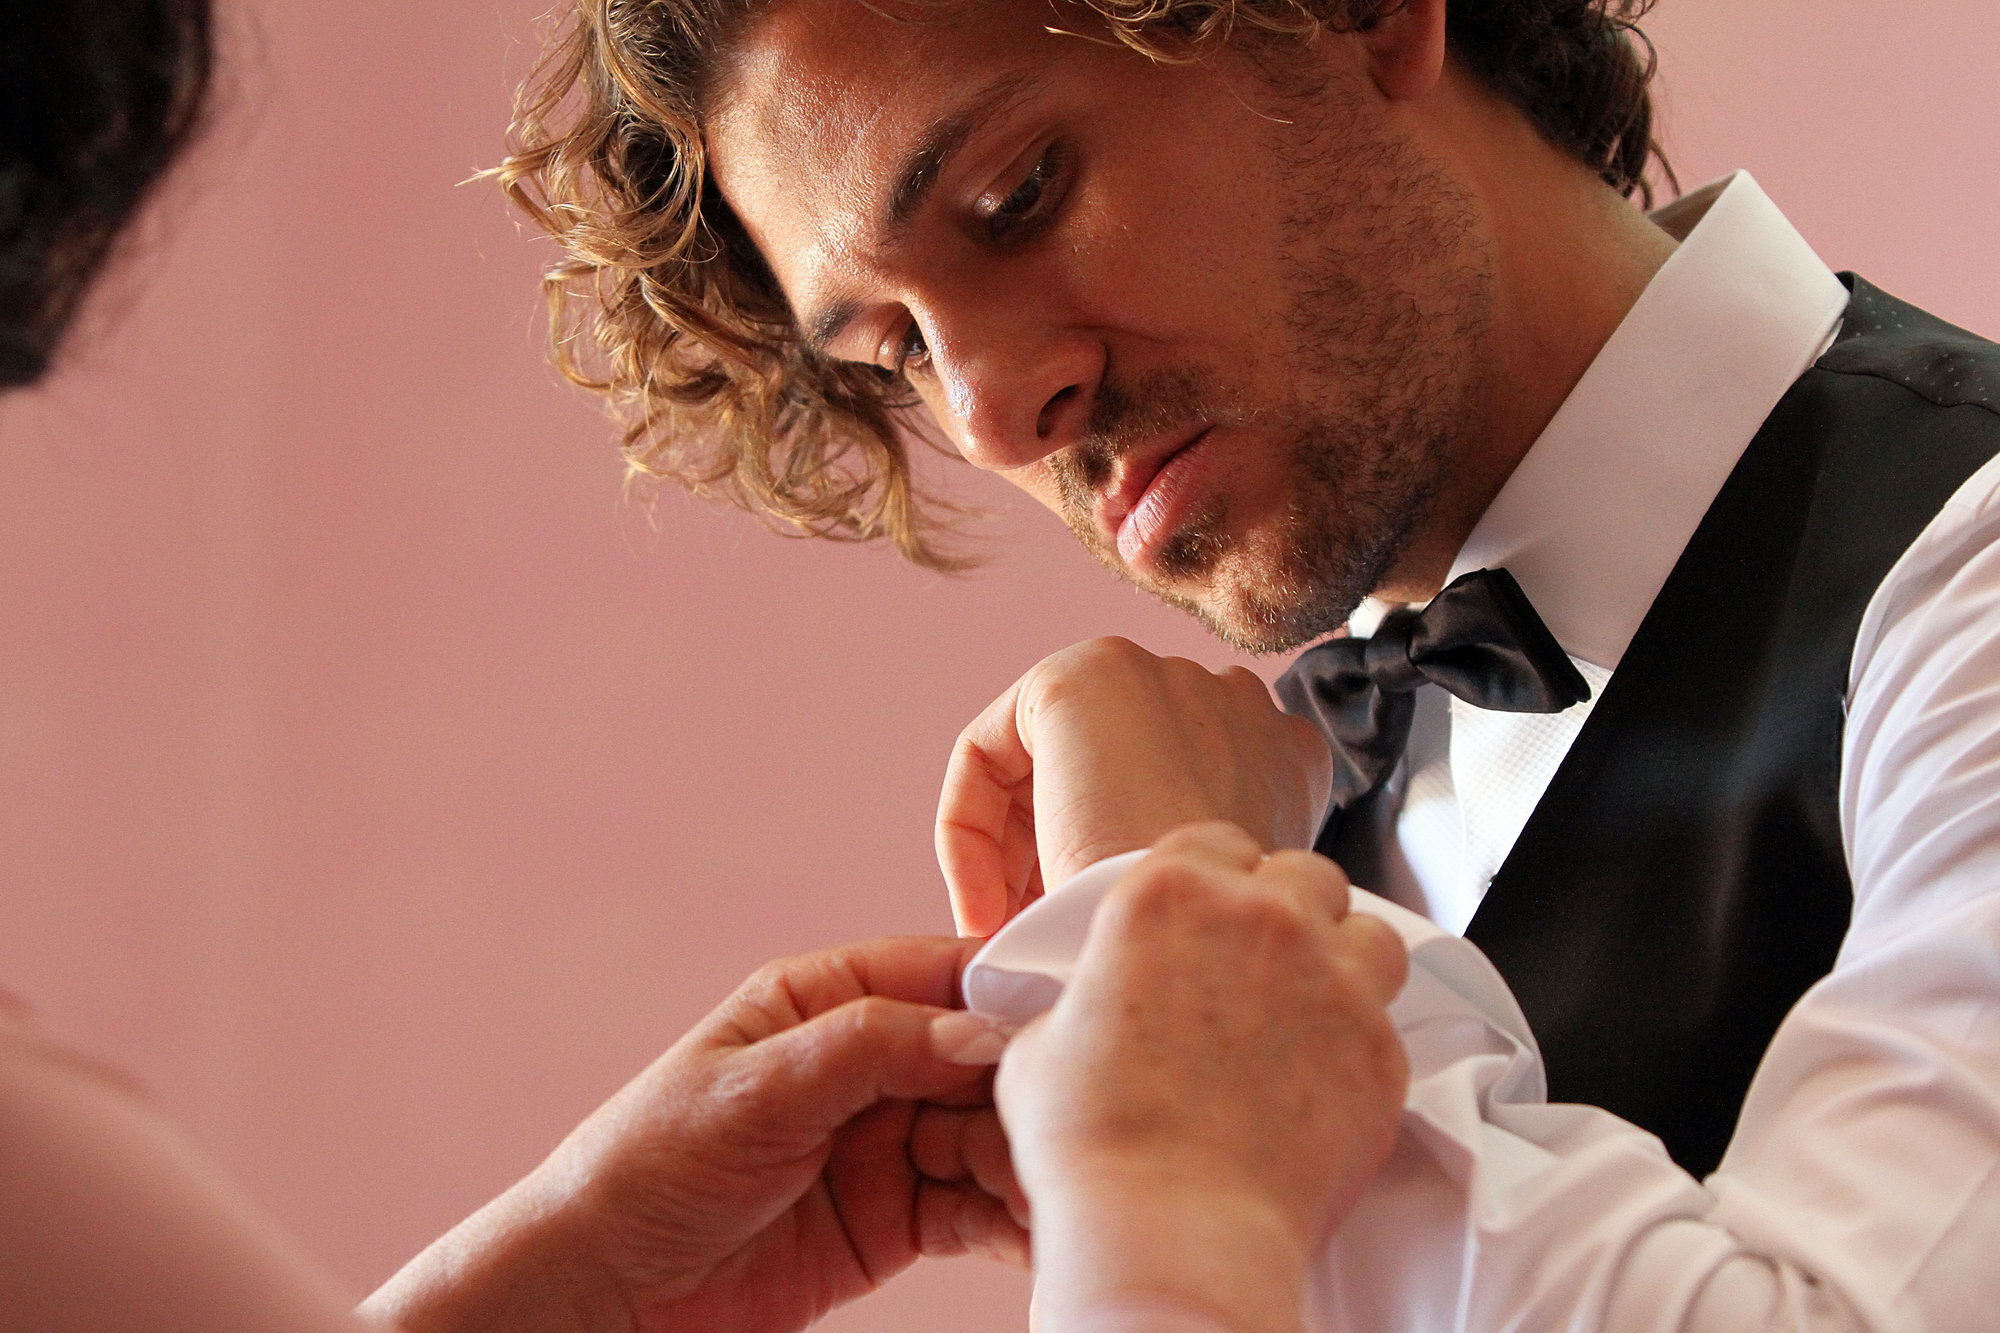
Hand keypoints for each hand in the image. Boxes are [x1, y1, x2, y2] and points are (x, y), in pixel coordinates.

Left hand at [363, 937, 1025, 1332]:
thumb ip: (870, 1048)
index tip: (1077, 1015)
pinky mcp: (899, 1218)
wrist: (604, 1290)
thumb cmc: (649, 1164)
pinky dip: (1015, 1218)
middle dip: (1034, 1087)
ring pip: (990, 1136)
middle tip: (1082, 1119)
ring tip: (1071, 1185)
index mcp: (830, 999)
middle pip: (983, 1059)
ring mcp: (888, 1141)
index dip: (1014, 991)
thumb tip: (982, 1032)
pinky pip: (976, 1208)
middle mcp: (869, 1062)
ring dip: (1033, 1158)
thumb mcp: (756, 1089)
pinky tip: (1048, 1229)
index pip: (944, 975)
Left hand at [937, 637, 1332, 937]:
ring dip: (1013, 854)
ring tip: (1006, 933)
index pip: (1175, 795)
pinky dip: (968, 830)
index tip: (1084, 937)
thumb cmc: (1203, 955)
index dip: (1114, 867)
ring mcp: (1162, 676)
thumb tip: (1111, 883)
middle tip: (1030, 940)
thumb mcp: (1217, 912)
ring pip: (1044, 766)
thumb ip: (1187, 868)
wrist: (1190, 943)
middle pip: (1108, 774)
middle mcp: (1231, 700)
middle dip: (1055, 858)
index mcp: (1283, 756)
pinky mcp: (1085, 675)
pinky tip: (985, 906)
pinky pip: (990, 749)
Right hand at [995, 823, 1408, 1332]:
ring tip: (1311, 1009)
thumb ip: (1081, 998)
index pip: (1216, 840)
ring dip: (1342, 959)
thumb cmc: (1095, 1144)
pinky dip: (1360, 1042)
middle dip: (1286, 908)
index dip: (1213, 876)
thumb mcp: (1042, 1043)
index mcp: (1169, 894)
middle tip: (1259, 963)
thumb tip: (1087, 1012)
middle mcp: (1262, 917)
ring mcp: (1333, 978)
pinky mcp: (1382, 1049)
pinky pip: (1387, 1023)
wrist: (1170, 1229)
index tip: (1208, 912)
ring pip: (1368, 934)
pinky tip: (1322, 1083)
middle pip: (1303, 874)